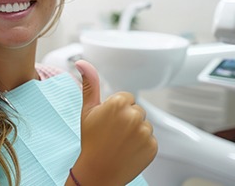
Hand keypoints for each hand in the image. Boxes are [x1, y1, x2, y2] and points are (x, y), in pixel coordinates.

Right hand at [70, 60, 157, 185]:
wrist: (98, 172)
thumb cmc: (91, 141)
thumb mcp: (87, 110)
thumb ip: (89, 84)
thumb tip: (81, 63)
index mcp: (119, 103)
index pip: (126, 99)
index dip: (116, 110)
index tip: (107, 122)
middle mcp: (134, 115)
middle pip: (136, 110)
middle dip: (127, 119)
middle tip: (112, 134)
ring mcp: (145, 132)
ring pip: (143, 124)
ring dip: (135, 132)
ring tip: (120, 143)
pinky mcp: (153, 146)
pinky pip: (150, 139)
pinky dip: (142, 145)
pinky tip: (128, 151)